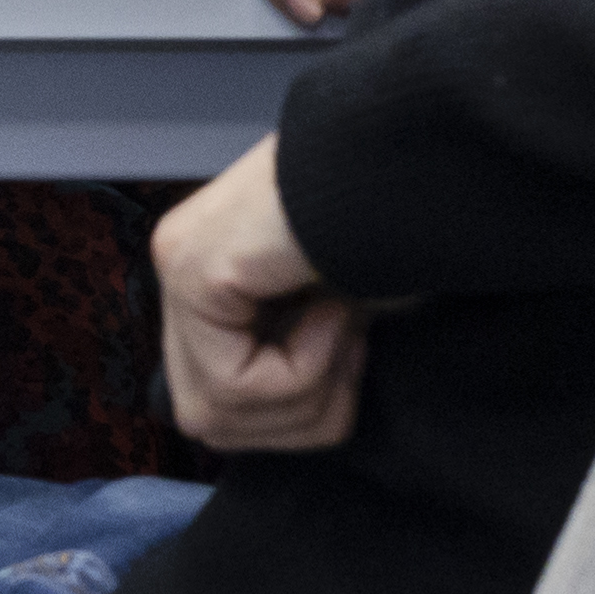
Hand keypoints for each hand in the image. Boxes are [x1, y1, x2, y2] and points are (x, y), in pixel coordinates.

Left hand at [154, 138, 366, 453]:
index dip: (297, 412)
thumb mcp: (343, 316)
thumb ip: (296, 359)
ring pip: (216, 415)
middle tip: (353, 347)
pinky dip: (303, 369)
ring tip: (344, 319)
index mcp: (210, 277)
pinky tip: (331, 305)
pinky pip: (235, 382)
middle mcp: (180, 267)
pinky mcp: (193, 270)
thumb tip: (282, 423)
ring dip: (306, 390)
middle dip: (298, 414)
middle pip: (210, 421)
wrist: (416, 170)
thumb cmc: (395, 233)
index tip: (354, 350)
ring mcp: (179, 265)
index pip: (217, 405)